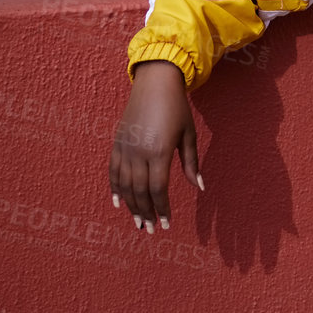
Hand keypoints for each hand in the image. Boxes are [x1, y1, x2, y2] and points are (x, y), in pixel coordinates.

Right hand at [110, 60, 201, 234]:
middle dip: (145, 212)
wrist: (154, 83)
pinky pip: (113, 171)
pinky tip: (119, 202)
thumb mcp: (188, 134)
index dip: (161, 208)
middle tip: (149, 229)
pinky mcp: (116, 142)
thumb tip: (200, 187)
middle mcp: (139, 152)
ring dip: (131, 205)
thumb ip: (191, 163)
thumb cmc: (177, 108)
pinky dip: (115, 188)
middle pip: (139, 191)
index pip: (158, 189)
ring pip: (124, 185)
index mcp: (159, 151)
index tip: (165, 223)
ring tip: (138, 221)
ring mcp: (125, 147)